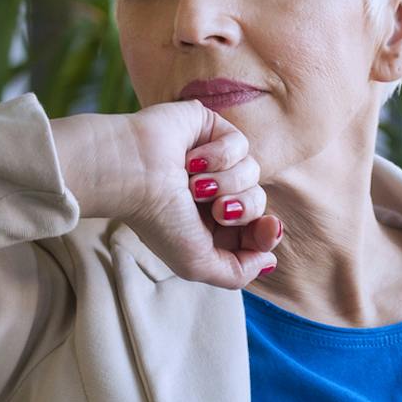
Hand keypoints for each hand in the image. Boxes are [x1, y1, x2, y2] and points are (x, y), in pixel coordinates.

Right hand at [51, 102, 281, 288]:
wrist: (133, 174)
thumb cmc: (157, 220)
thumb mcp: (197, 263)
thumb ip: (237, 273)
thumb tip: (268, 262)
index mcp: (208, 224)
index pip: (257, 229)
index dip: (268, 232)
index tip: (268, 229)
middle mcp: (213, 192)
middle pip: (259, 202)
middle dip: (244, 208)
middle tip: (216, 208)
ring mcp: (213, 160)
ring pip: (253, 173)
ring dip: (226, 182)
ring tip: (194, 184)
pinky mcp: (211, 128)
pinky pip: (240, 144)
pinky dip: (218, 156)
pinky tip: (191, 159)